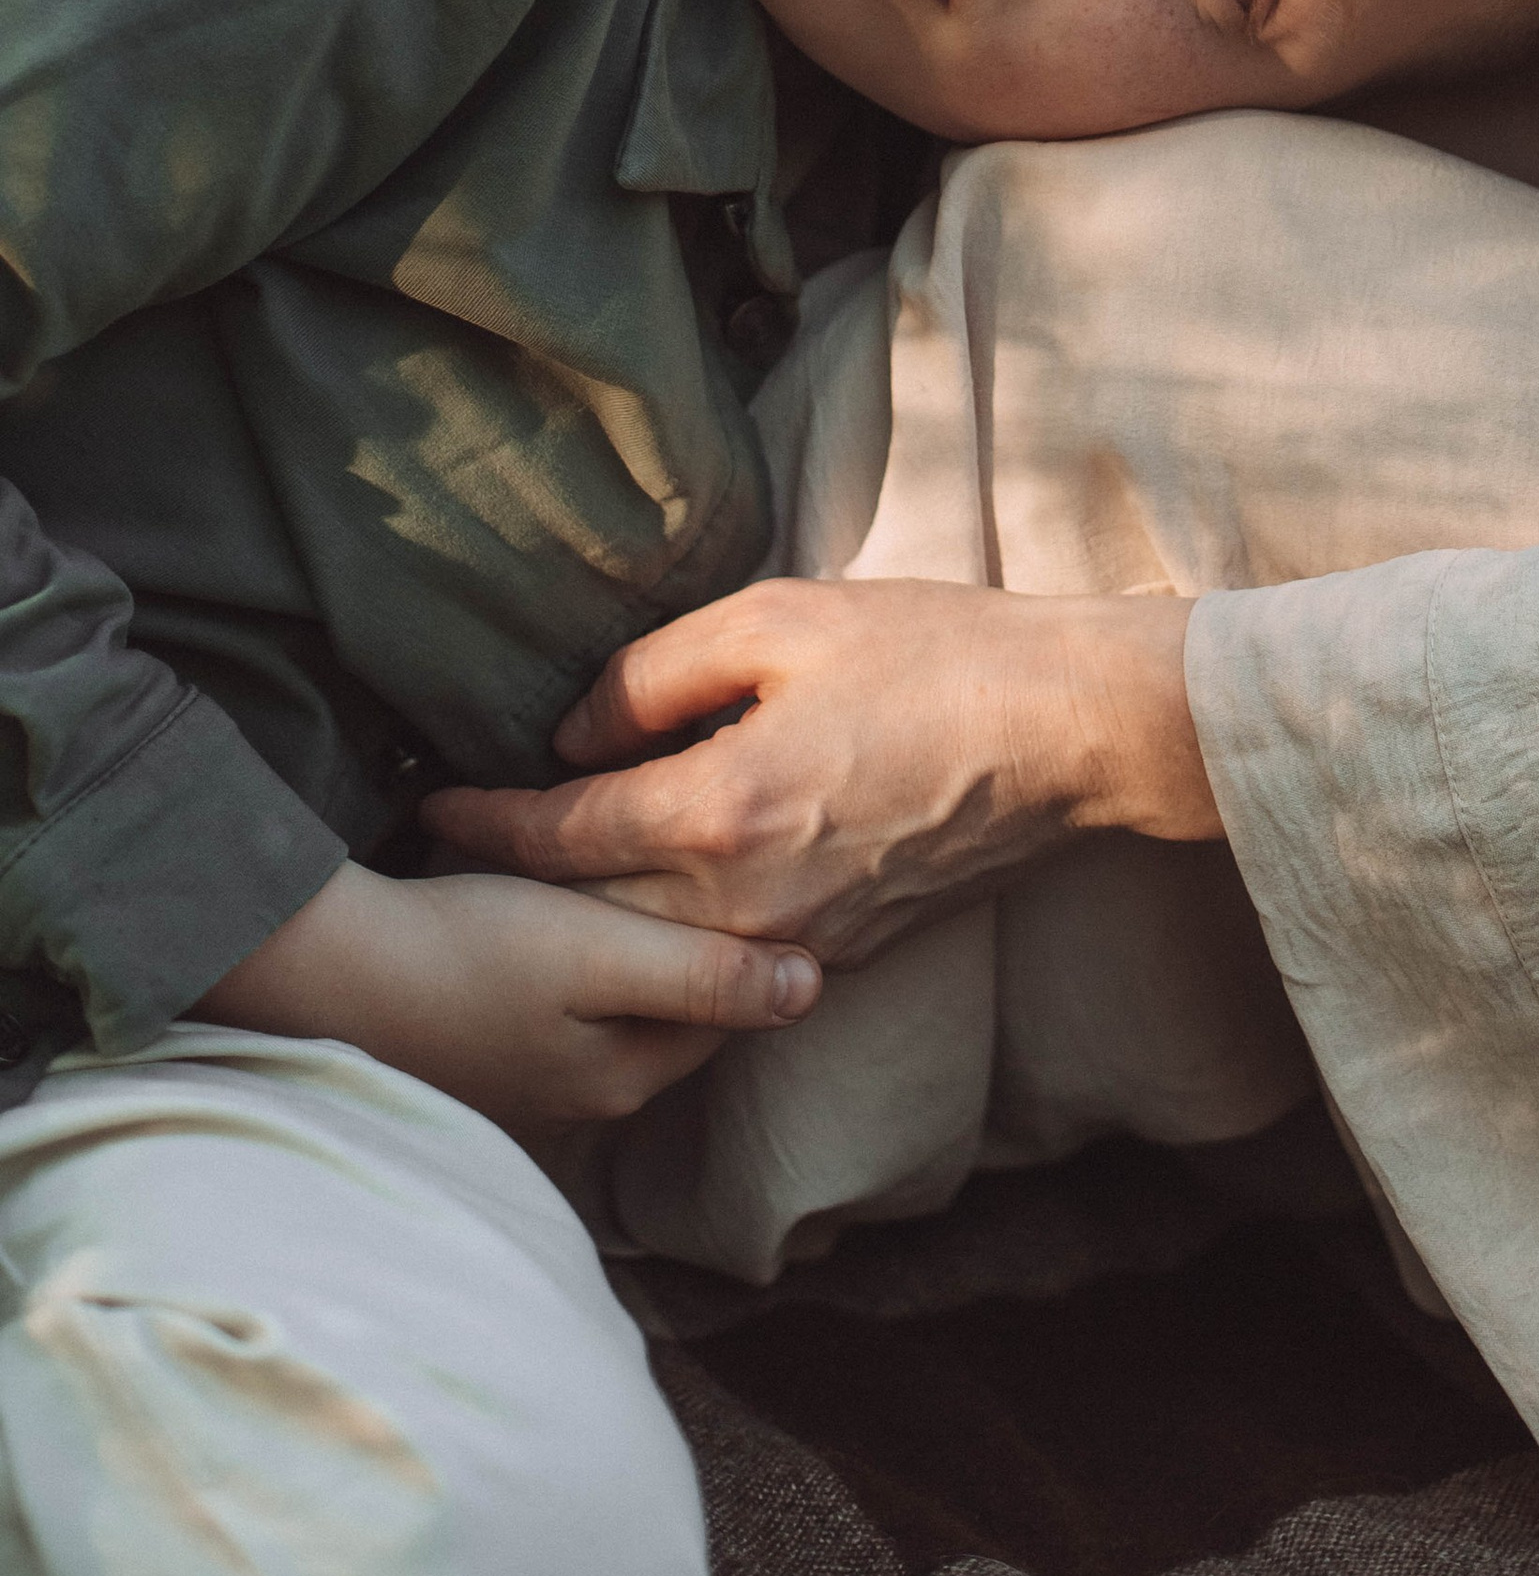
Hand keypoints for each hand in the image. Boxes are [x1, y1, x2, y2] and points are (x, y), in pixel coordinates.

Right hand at [192, 859, 820, 1135]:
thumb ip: (704, 973)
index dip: (753, 933)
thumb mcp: (599, 953)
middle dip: (698, 941)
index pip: (733, 1004)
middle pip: (678, 1005)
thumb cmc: (467, 952)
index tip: (764, 863)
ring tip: (642, 871)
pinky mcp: (487, 1044)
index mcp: (628, 1073)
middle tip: (715, 854)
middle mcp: (588, 1093)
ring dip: (636, 941)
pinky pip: (565, 995)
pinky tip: (567, 903)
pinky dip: (580, 950)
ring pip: (621, 999)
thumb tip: (813, 988)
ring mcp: (532, 1077)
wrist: (325, 970)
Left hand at [420, 577, 1218, 967]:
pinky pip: (721, 956)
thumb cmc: (938, 654)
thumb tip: (576, 731)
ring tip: (524, 884)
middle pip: (591, 916)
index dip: (485, 820)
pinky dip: (662, 934)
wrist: (1073, 731)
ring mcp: (800, 939)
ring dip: (583, 919)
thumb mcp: (783, 618)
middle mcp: (748, 903)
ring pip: (652, 949)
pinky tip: (640, 901)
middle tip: (447, 860)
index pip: (562, 836)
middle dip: (513, 889)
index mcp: (723, 813)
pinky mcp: (845, 950)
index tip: (428, 808)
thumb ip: (657, 672)